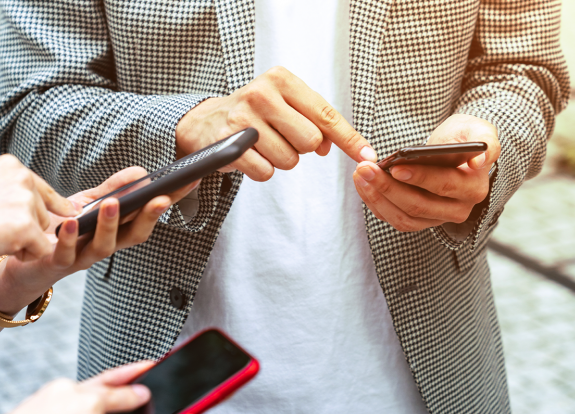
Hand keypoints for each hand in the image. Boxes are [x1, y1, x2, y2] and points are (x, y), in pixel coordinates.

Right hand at [0, 155, 76, 297]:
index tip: (10, 218)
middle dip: (25, 228)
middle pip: (46, 214)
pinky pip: (42, 250)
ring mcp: (25, 201)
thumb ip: (21, 194)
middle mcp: (21, 177)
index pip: (43, 192)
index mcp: (10, 164)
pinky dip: (24, 255)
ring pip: (45, 233)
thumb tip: (71, 209)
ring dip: (24, 242)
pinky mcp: (26, 227)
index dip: (32, 212)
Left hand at [0, 167, 190, 315]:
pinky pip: (67, 253)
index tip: (188, 181)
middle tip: (160, 199)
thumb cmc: (62, 231)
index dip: (169, 201)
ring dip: (111, 226)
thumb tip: (141, 172)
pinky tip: (72, 221)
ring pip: (104, 247)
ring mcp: (83, 257)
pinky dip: (71, 238)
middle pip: (135, 235)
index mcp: (118, 231)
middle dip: (148, 217)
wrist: (24, 260)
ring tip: (114, 204)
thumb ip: (113, 190)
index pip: (149, 215)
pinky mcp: (57, 263)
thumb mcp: (88, 206)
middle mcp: (106, 246)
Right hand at [176, 66, 375, 180]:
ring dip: (280, 159)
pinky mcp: (229, 145)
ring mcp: (243, 119)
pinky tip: (250, 154)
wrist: (206, 122)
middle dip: (301, 147)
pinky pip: (266, 172)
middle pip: (310, 141)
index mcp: (282, 80)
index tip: (368, 155)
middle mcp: (262, 94)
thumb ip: (314, 121)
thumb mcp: (285, 105)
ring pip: (289, 160)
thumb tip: (330, 145)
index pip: (326, 115)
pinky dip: (262, 170)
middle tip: (282, 137)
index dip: (349, 139)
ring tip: (263, 144)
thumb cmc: (257, 114)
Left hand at [351, 114, 500, 231]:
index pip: (444, 186)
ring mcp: (437, 219)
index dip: (419, 178)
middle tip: (365, 169)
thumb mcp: (479, 130)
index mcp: (474, 189)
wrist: (455, 150)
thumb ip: (486, 141)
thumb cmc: (465, 137)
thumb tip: (480, 160)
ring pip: (404, 217)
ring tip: (360, 174)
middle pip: (419, 205)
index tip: (395, 167)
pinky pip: (395, 218)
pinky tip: (363, 183)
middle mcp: (458, 210)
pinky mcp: (420, 220)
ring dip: (377, 197)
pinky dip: (376, 203)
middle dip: (388, 188)